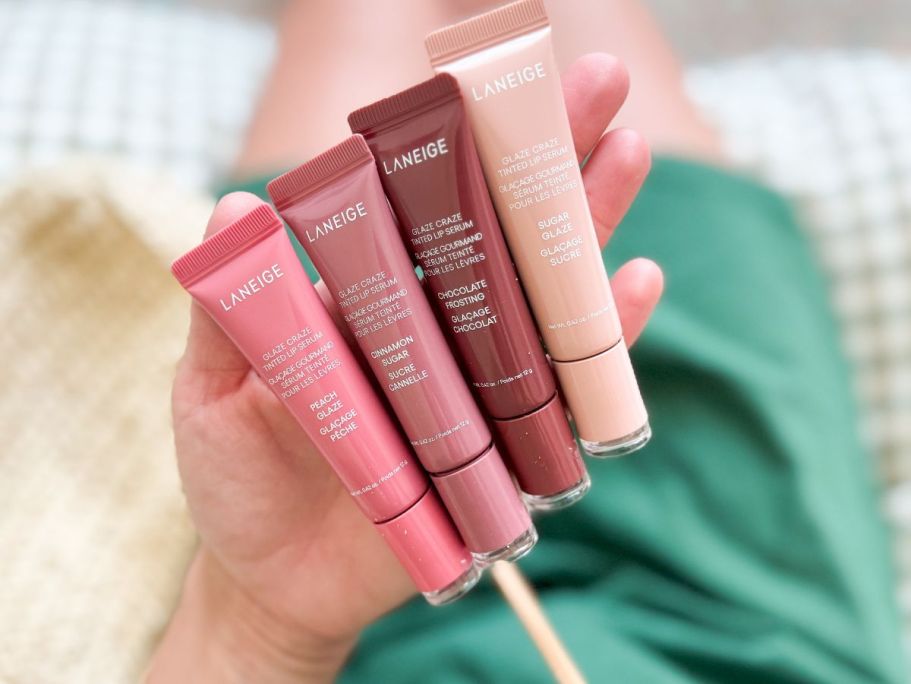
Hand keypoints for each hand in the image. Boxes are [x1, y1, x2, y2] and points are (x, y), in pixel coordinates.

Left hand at [147, 53, 662, 682]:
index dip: (455, 142)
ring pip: (544, 293)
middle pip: (499, 231)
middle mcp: (433, 329)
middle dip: (547, 154)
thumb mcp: (210, 393)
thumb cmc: (235, 483)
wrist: (274, 582)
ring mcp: (477, 384)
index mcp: (366, 300)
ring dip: (587, 224)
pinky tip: (636, 284)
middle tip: (599, 82)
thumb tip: (235, 207)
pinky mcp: (507, 446)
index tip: (488, 76)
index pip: (419, 205)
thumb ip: (225, 312)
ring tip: (628, 152)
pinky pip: (565, 389)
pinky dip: (604, 340)